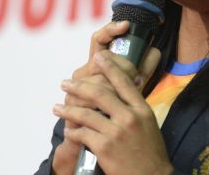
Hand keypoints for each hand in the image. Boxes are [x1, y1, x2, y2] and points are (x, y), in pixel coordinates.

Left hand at [55, 50, 171, 174]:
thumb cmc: (150, 152)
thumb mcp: (149, 123)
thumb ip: (134, 108)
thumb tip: (120, 92)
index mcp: (141, 109)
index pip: (124, 82)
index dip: (110, 67)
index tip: (99, 57)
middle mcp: (129, 117)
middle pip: (100, 93)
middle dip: (79, 86)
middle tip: (66, 83)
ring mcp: (115, 132)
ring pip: (85, 114)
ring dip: (68, 109)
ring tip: (57, 107)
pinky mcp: (104, 147)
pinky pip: (82, 134)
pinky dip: (72, 131)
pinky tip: (68, 130)